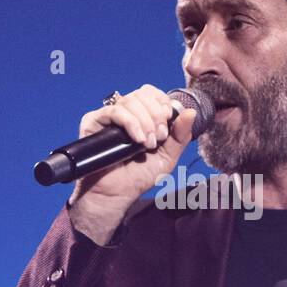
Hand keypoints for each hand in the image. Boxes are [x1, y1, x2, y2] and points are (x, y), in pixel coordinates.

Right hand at [66, 85, 197, 243]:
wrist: (116, 194)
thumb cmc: (138, 177)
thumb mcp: (167, 157)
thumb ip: (180, 136)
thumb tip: (191, 112)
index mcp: (142, 116)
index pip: (151, 93)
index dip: (162, 103)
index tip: (167, 122)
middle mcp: (125, 113)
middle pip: (142, 94)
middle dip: (156, 115)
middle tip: (157, 138)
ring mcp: (109, 117)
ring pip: (130, 101)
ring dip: (145, 122)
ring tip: (147, 144)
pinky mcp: (94, 122)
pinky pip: (115, 111)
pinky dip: (131, 122)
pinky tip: (137, 139)